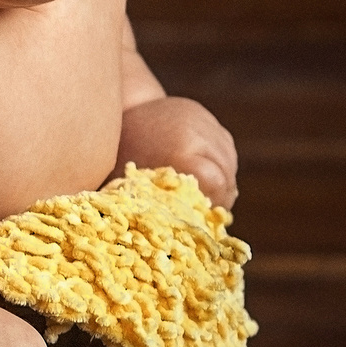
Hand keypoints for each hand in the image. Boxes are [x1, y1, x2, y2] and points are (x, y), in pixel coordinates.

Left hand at [121, 94, 239, 209]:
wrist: (118, 110)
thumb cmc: (120, 157)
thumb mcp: (136, 184)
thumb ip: (162, 204)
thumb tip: (183, 236)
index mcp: (179, 151)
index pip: (216, 182)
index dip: (216, 202)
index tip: (208, 217)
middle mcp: (196, 133)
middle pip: (226, 171)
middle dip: (223, 194)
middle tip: (213, 211)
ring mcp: (202, 120)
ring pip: (228, 159)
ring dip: (225, 179)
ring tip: (213, 195)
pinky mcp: (203, 114)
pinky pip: (223, 145)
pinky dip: (221, 162)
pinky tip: (210, 174)